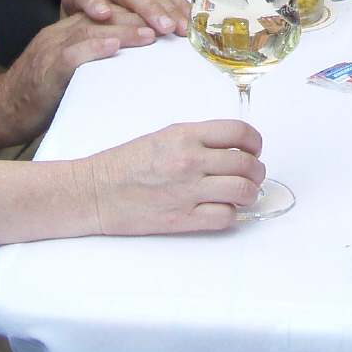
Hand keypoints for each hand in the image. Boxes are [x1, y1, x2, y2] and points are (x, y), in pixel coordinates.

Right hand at [0, 11, 156, 150]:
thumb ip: (89, 62)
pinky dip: (93, 49)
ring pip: (90, 31)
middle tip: (165, 24)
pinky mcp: (46, 70)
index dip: (133, 16)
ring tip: (150, 33)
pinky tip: (113, 47)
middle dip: (136, 19)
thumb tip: (126, 66)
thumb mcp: (66, 73)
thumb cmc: (35, 97)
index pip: (104, 16)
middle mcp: (59, 35)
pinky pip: (71, 54)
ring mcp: (51, 50)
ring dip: (123, 31)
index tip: (161, 20)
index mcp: (65, 34)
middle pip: (102, 18)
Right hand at [81, 118, 265, 233]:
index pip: (240, 133)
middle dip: (256, 172)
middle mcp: (190, 160)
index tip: (254, 150)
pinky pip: (225, 217)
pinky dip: (229, 214)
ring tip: (240, 194)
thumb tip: (231, 149)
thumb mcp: (164, 137)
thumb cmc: (124, 164)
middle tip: (251, 175)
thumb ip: (198, 140)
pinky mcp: (182, 218)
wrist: (95, 191)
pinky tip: (220, 209)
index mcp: (185, 135)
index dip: (255, 143)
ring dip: (248, 194)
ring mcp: (187, 191)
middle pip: (247, 165)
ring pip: (243, 192)